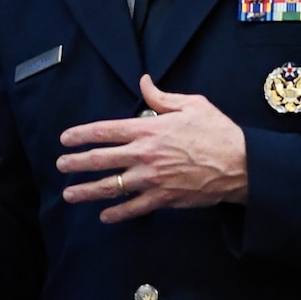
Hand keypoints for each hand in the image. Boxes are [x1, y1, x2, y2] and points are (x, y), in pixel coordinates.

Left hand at [56, 75, 247, 223]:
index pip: (105, 131)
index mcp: (149, 129)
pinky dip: (117, 214)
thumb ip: (161, 97)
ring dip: (87, 191)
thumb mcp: (192, 104)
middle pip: (100, 160)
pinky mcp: (164, 198)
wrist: (240, 164)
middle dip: (75, 163)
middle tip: (60, 165)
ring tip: (69, 194)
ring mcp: (152, 179)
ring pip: (111, 186)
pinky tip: (104, 216)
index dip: (82, 134)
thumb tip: (144, 82)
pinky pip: (134, 208)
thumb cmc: (218, 132)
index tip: (66, 138)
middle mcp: (145, 154)